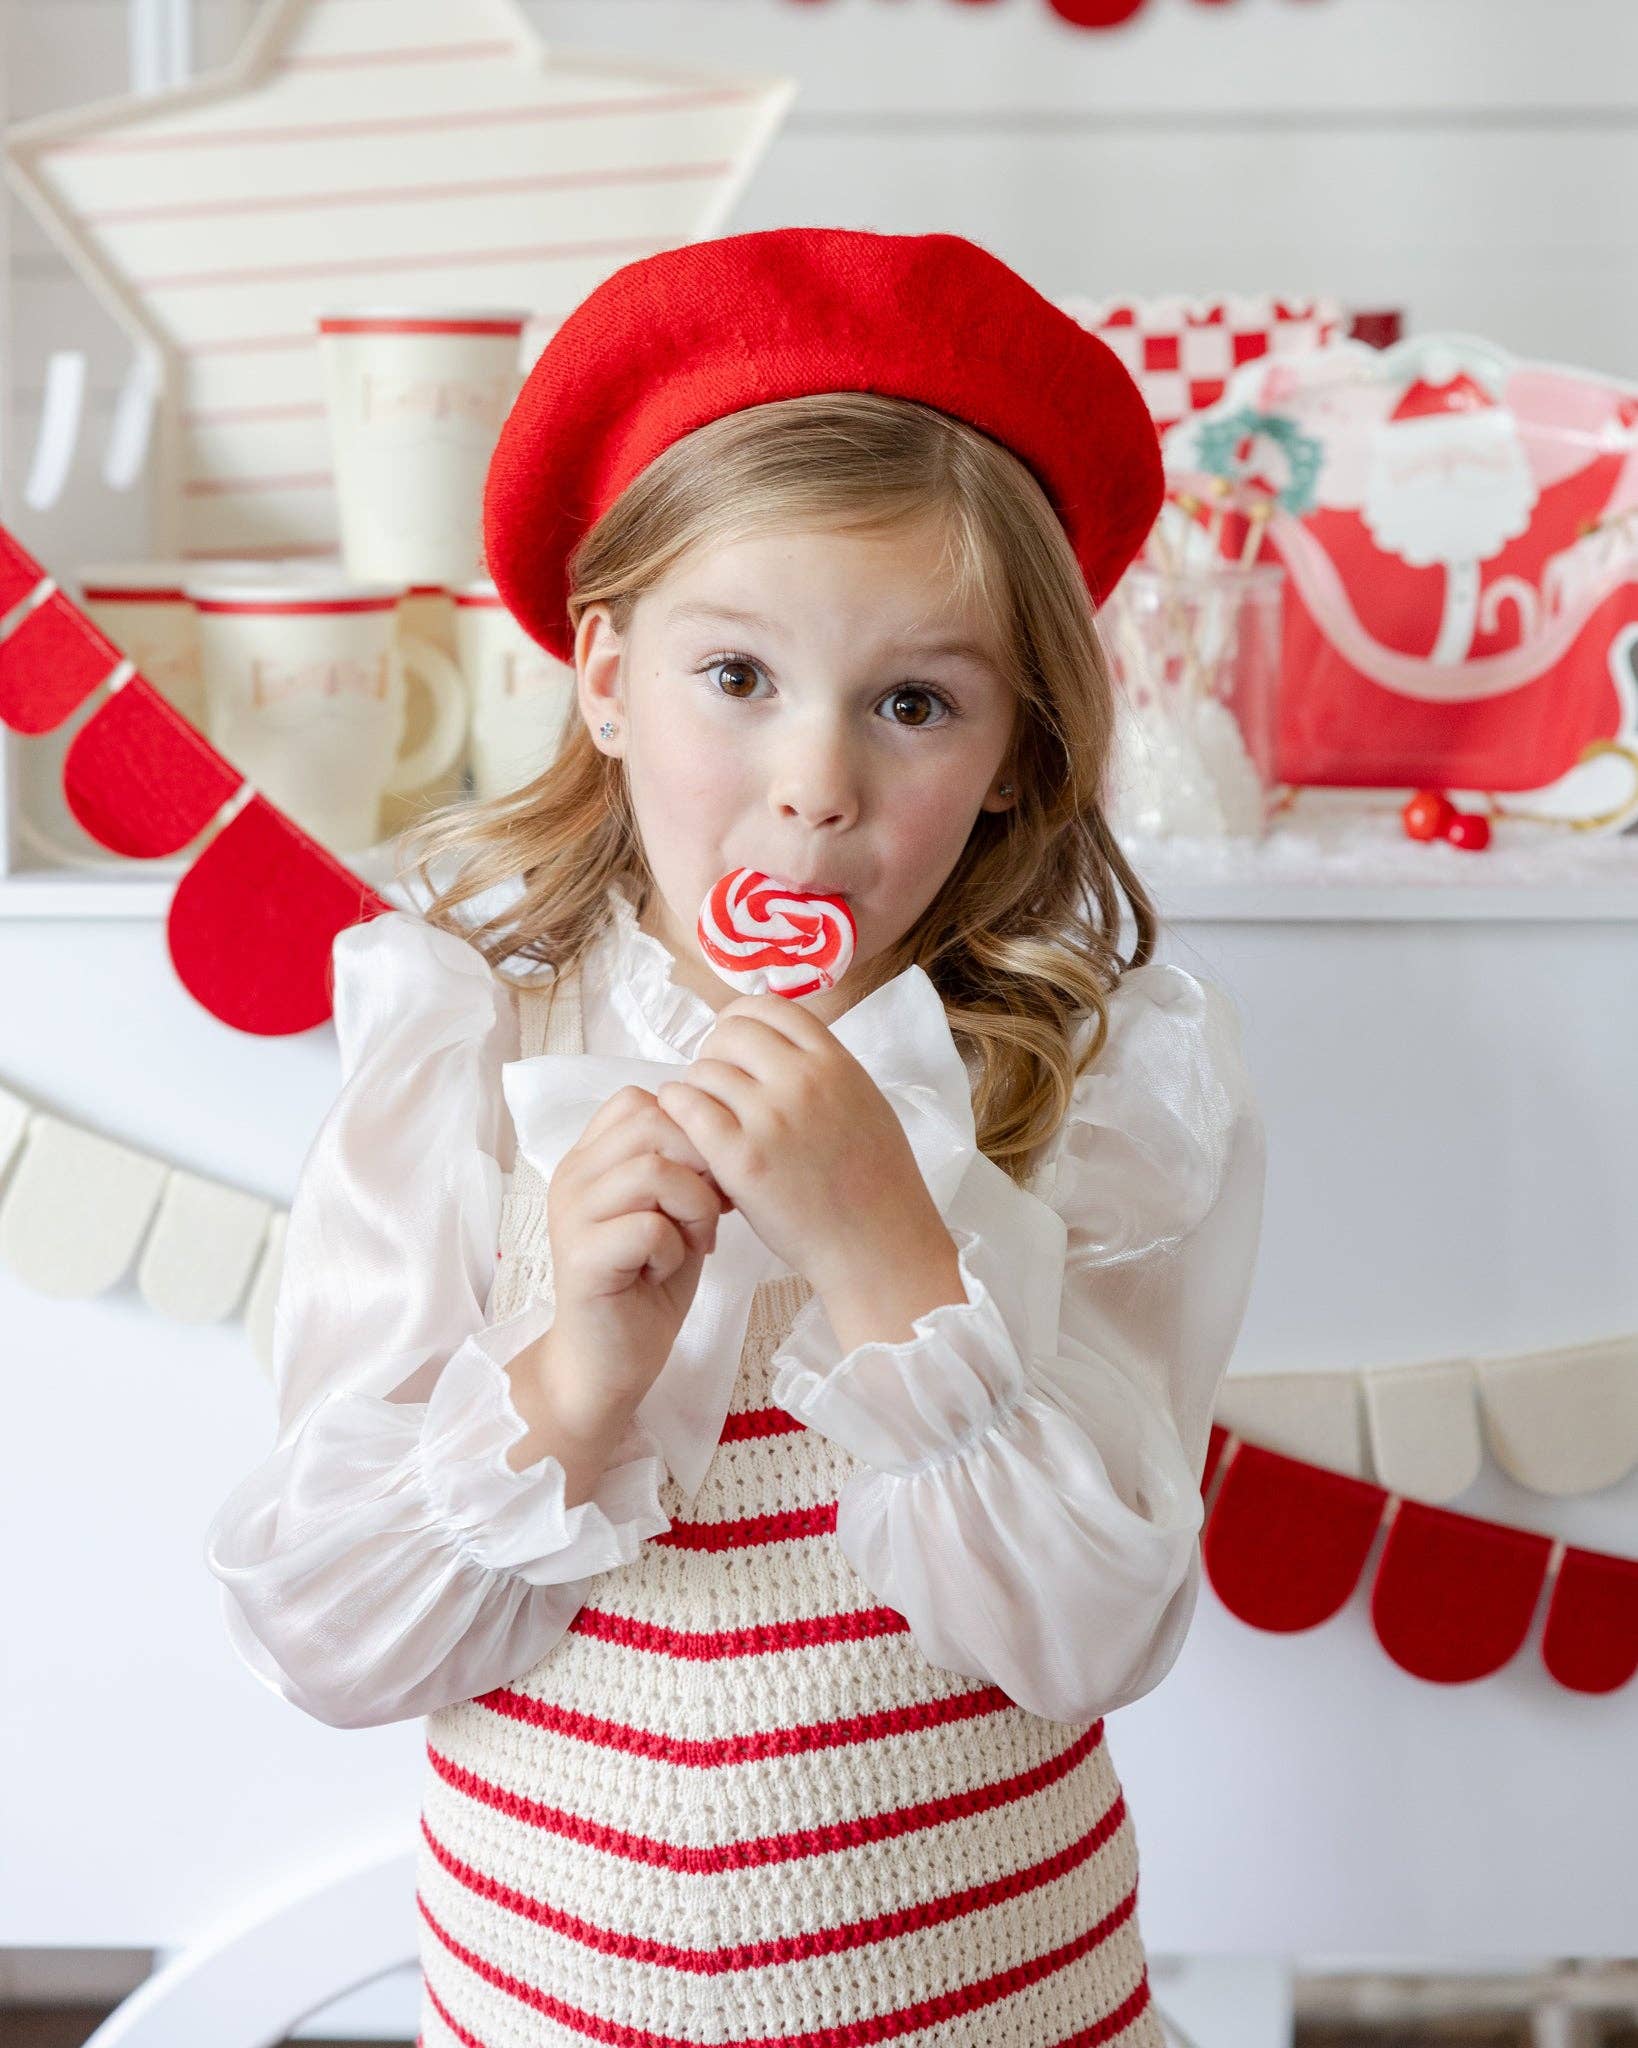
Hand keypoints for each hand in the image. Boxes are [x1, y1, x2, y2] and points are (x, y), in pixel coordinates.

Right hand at [544, 1086, 732, 1410]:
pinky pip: (648, 1225)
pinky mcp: (581, 1258)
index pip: (639, 1101)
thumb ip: (684, 1167)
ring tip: (696, 1240)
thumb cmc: (648, 1285)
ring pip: (653, 1170)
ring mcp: (571, 1215)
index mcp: (591, 1159)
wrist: (610, 1361)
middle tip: (713, 1210)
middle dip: (702, 1163)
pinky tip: (668, 1269)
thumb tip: (721, 1130)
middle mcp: (572, 1177)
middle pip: (651, 1123)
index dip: (689, 1128)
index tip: (708, 1177)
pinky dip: (675, 1247)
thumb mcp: (673, 1211)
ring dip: (694, 1205)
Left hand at [654, 993, 940, 1289]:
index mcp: (836, 1062)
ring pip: (703, 1070)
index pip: (770, 1007)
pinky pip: (687, 1107)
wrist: (878, 1247)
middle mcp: (804, 1080)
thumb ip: (823, 1069)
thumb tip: (776, 1045)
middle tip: (716, 1087)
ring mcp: (771, 1118)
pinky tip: (686, 1127)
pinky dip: (678, 1110)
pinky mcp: (741, 1158)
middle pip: (730, 1033)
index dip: (741, 1020)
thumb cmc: (877, 1184)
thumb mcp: (865, 1102)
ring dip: (697, 1089)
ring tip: (707, 1118)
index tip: (733, 1043)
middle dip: (715, 1054)